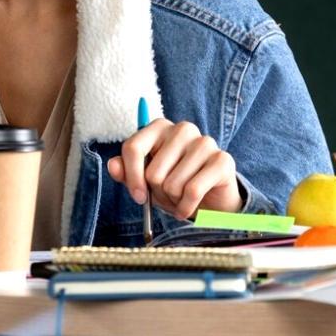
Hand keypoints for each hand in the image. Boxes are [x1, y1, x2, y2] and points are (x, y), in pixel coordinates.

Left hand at [107, 119, 242, 219]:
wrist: (210, 201)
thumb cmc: (174, 186)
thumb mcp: (145, 181)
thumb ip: (127, 172)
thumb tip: (113, 166)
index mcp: (160, 127)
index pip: (133, 147)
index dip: (131, 177)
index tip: (139, 197)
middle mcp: (182, 129)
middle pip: (153, 171)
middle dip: (158, 192)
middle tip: (168, 195)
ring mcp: (204, 142)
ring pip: (173, 184)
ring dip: (174, 200)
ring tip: (180, 198)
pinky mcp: (222, 160)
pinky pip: (193, 190)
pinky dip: (186, 207)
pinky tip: (188, 208)